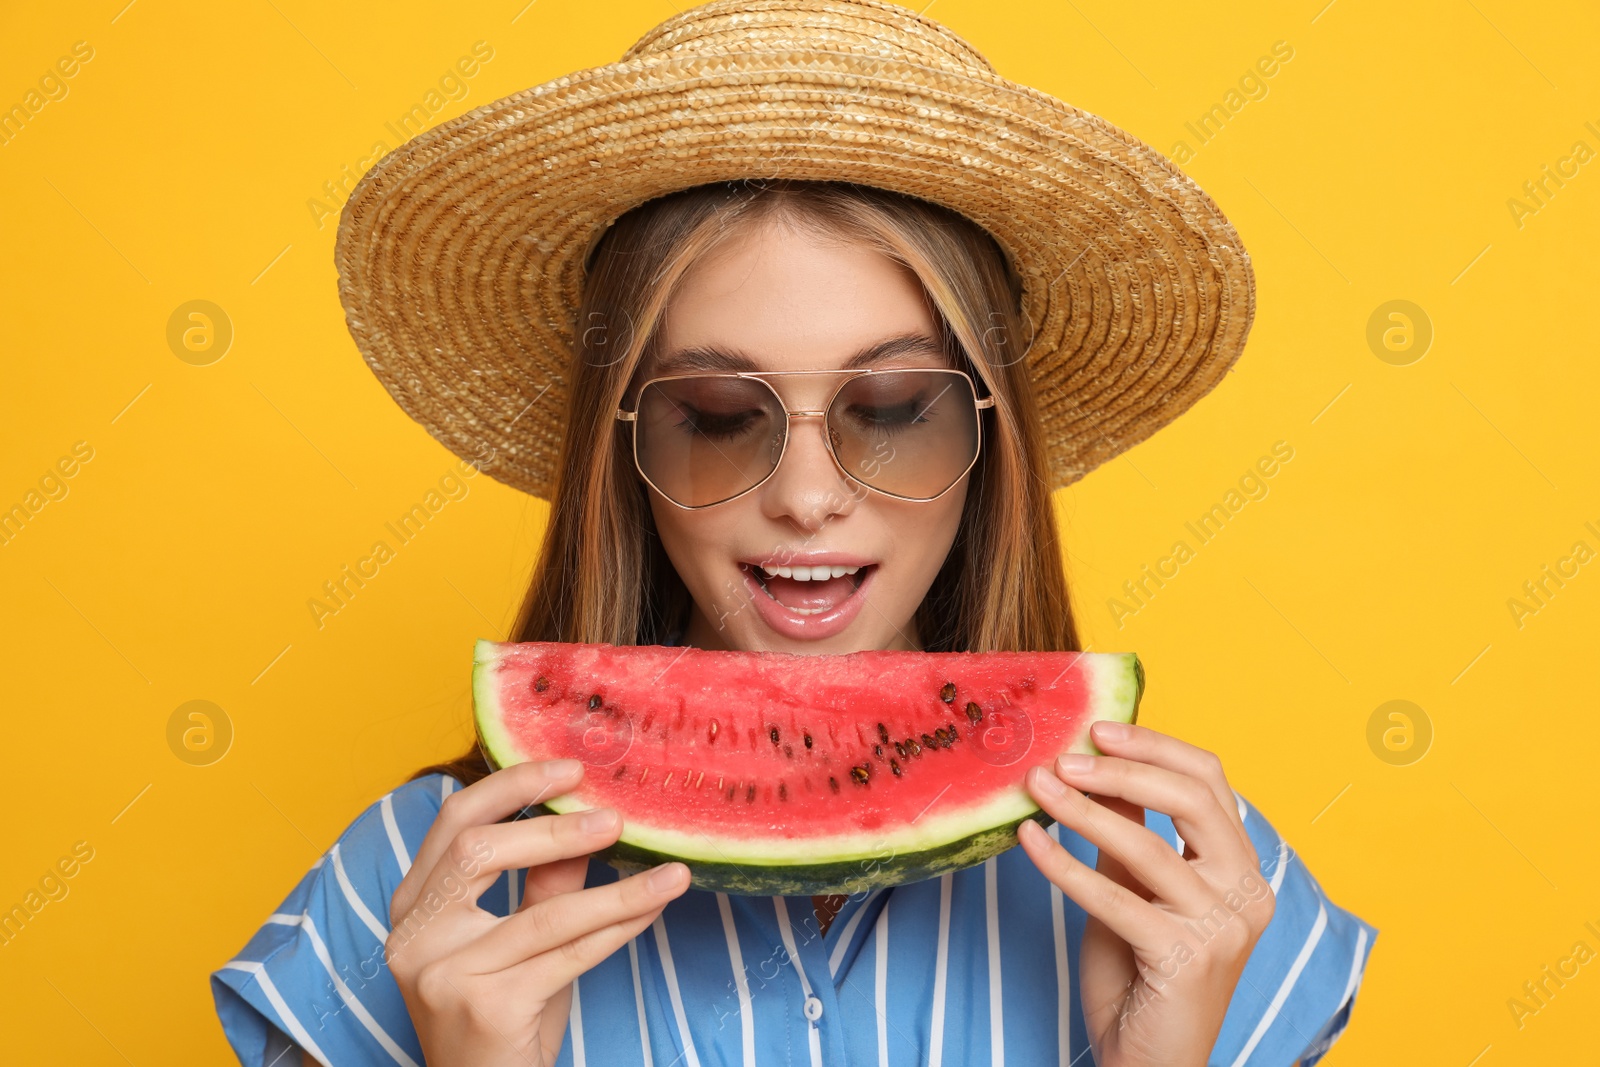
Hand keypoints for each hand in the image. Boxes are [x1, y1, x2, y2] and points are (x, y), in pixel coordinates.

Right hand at [385, 760, 689, 1065]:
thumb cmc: (503, 1016)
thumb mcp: (521, 940)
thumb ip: (543, 881)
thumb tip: (590, 816)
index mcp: (413, 907)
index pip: (454, 821)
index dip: (511, 786)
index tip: (570, 769)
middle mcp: (414, 936)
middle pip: (480, 851)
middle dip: (557, 829)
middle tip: (616, 818)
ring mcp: (444, 974)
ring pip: (544, 912)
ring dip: (618, 890)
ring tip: (670, 873)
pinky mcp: (487, 1007)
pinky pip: (570, 954)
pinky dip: (620, 927)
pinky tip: (654, 908)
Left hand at [1017, 721, 1274, 1066]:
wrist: (1148, 1060)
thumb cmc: (1140, 975)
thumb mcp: (1131, 887)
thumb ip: (1126, 829)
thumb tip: (1095, 761)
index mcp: (1242, 866)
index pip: (1210, 780)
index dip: (1154, 746)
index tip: (1098, 728)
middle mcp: (1246, 892)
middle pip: (1193, 799)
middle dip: (1123, 769)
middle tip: (1064, 756)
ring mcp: (1223, 927)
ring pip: (1149, 846)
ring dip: (1082, 810)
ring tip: (1037, 787)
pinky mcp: (1187, 959)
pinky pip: (1115, 898)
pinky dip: (1064, 865)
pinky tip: (1028, 840)